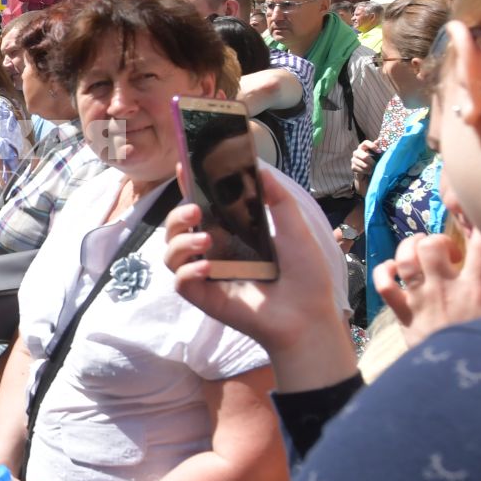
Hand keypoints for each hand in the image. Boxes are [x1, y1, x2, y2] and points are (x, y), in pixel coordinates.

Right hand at [163, 166, 341, 356]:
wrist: (308, 314)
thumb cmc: (305, 274)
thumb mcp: (294, 227)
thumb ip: (276, 197)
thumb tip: (258, 167)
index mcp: (232, 234)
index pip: (203, 208)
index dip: (188, 188)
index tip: (183, 167)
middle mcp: (214, 252)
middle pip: (176, 229)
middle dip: (176, 216)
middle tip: (196, 211)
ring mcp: (207, 276)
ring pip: (171, 254)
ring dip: (181, 242)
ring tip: (206, 240)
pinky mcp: (203, 297)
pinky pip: (180, 281)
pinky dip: (188, 270)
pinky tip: (207, 268)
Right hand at [351, 140, 378, 189]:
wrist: (366, 171)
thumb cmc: (372, 160)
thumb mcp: (376, 154)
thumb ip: (376, 148)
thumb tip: (377, 141)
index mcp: (362, 147)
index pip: (366, 142)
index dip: (372, 146)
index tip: (379, 151)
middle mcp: (356, 152)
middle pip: (365, 157)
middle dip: (372, 162)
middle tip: (376, 165)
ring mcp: (353, 159)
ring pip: (364, 165)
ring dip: (370, 168)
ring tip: (373, 169)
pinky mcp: (353, 167)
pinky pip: (361, 170)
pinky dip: (366, 172)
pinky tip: (369, 171)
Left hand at [375, 229, 480, 348]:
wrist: (459, 383)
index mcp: (476, 289)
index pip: (480, 247)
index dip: (480, 230)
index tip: (480, 230)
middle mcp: (444, 288)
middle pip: (431, 246)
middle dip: (436, 240)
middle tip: (445, 252)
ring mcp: (420, 300)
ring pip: (405, 259)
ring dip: (409, 248)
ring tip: (420, 250)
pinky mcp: (403, 314)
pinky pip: (383, 285)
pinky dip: (384, 272)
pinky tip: (395, 271)